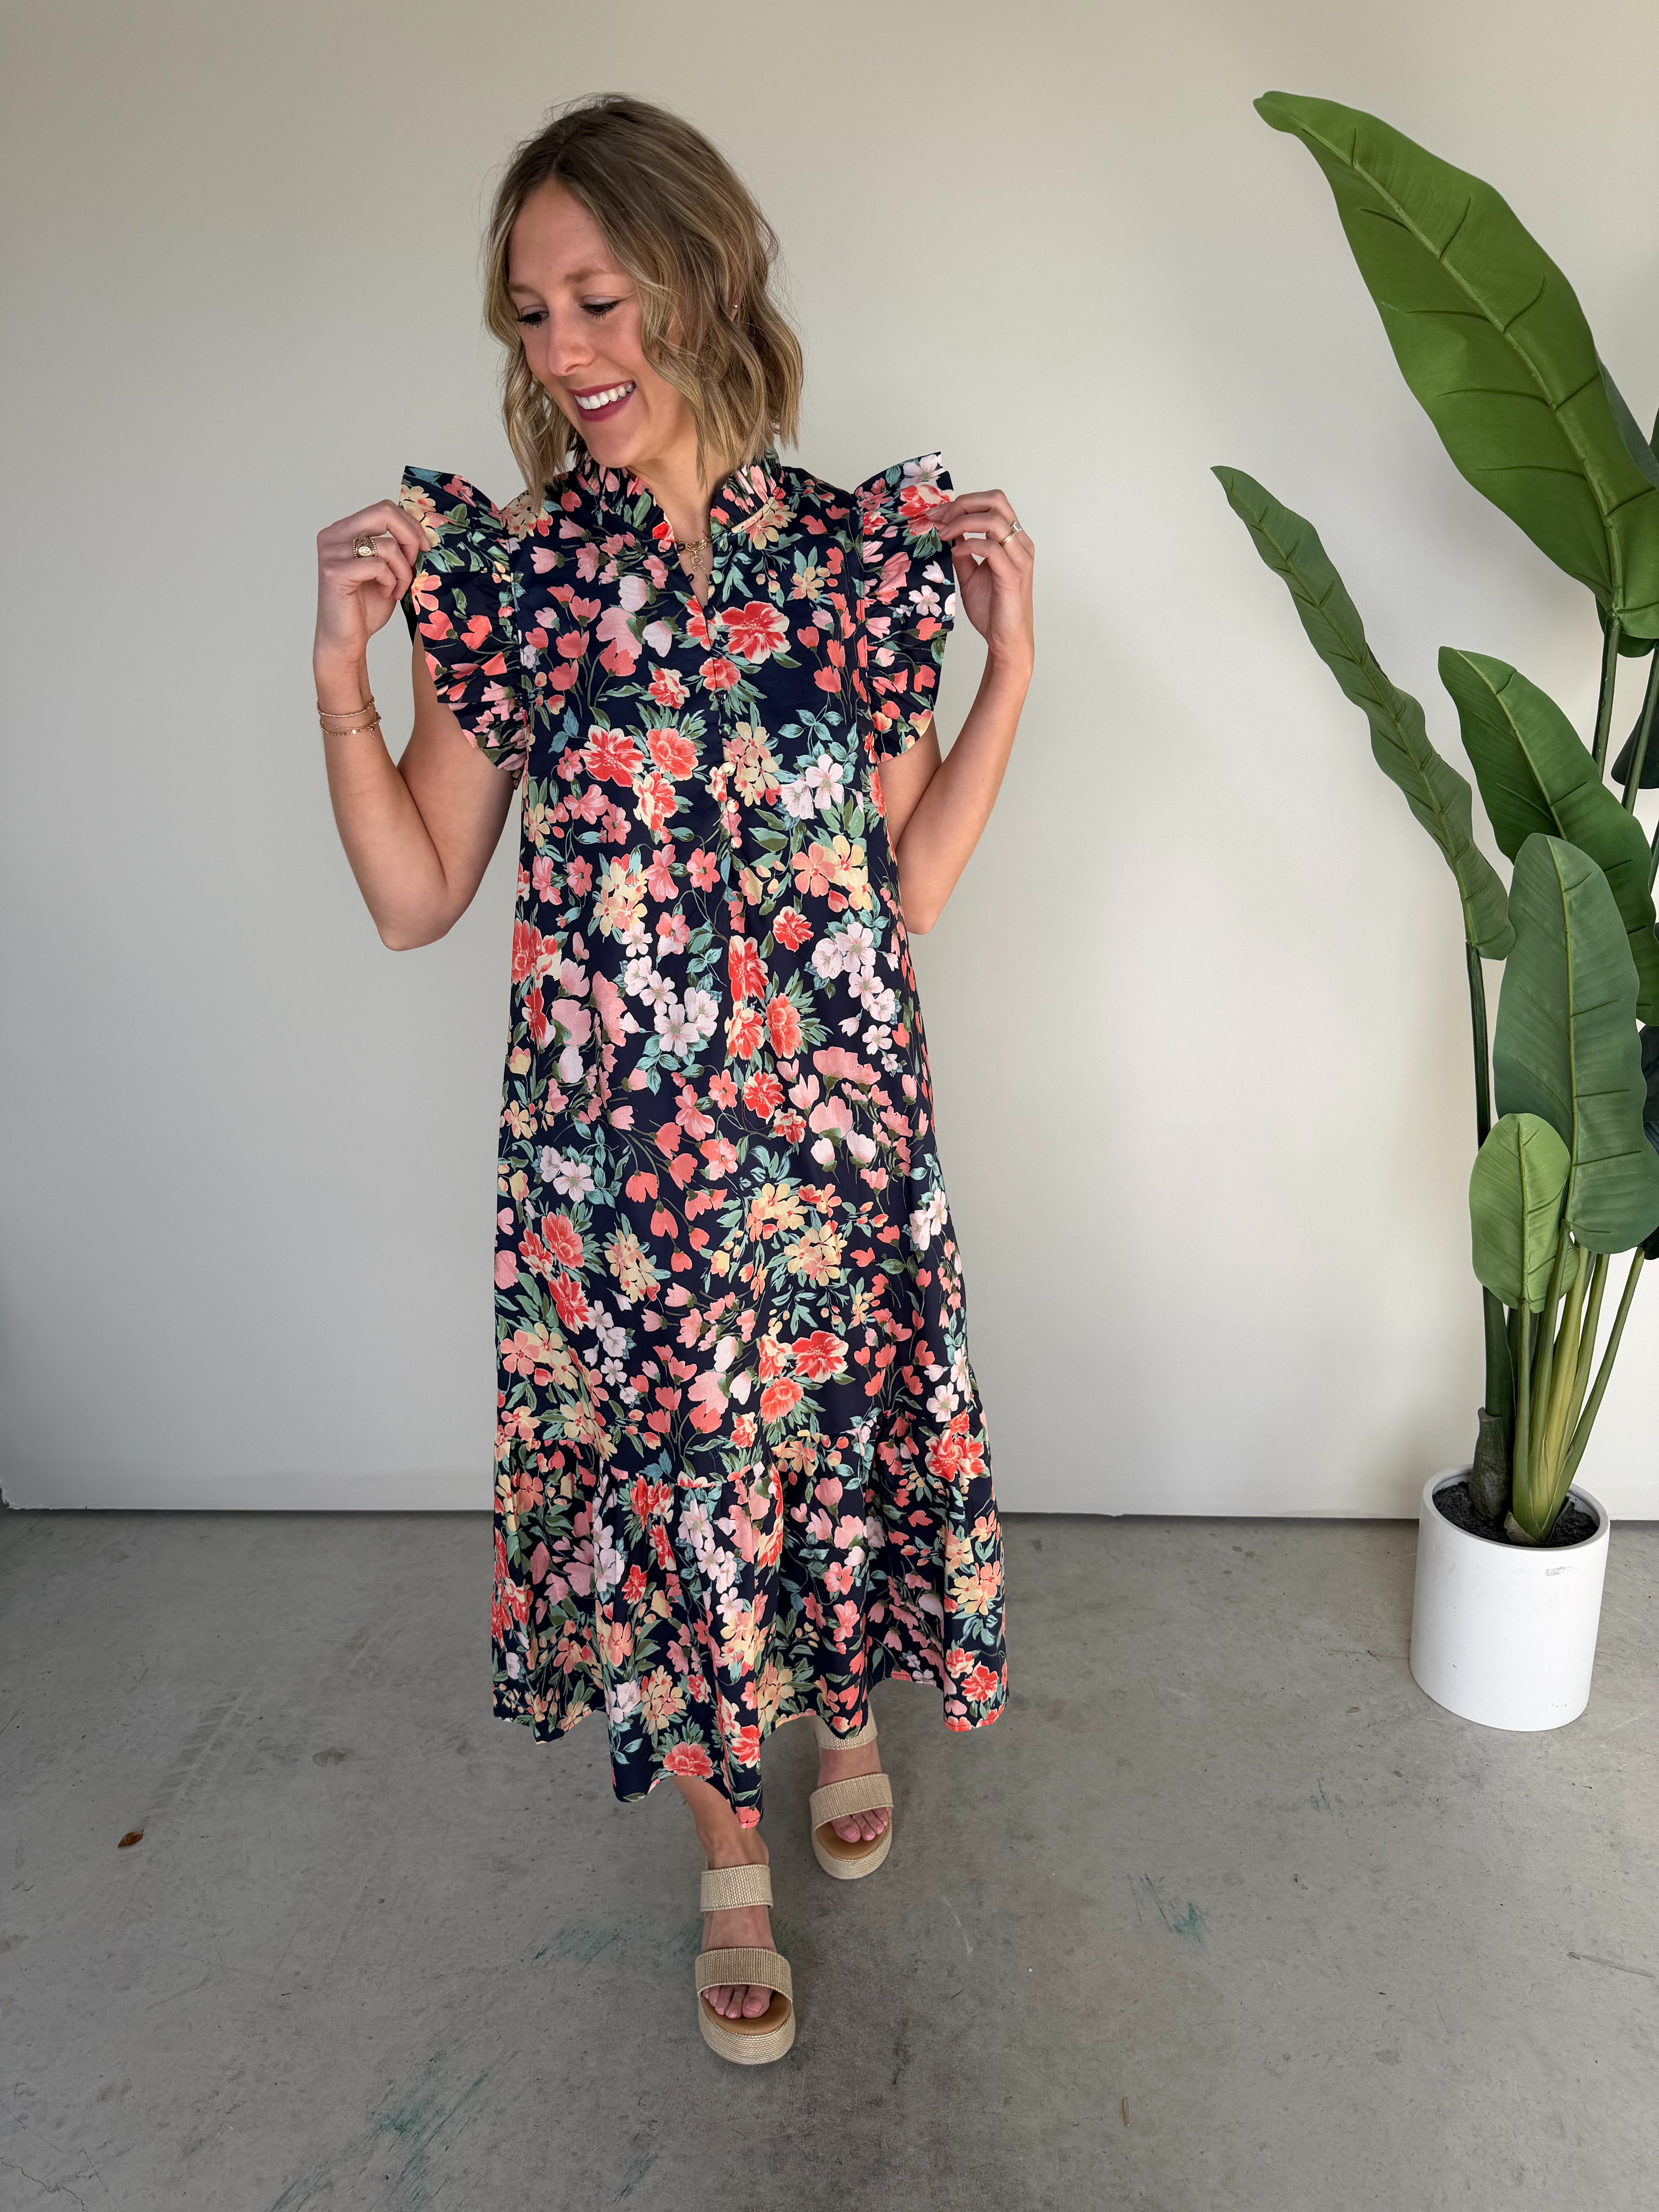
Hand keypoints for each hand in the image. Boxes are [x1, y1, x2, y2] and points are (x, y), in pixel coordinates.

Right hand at [314, 498, 426, 671]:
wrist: (345, 639)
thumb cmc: (365, 607)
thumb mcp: (388, 571)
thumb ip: (397, 548)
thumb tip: (424, 533)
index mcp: (343, 530)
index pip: (383, 509)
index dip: (410, 525)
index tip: (424, 547)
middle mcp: (332, 536)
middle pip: (383, 512)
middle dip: (410, 538)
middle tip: (416, 562)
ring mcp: (331, 552)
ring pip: (386, 545)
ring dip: (402, 571)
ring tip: (397, 589)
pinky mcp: (334, 572)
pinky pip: (378, 566)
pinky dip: (390, 581)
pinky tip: (386, 594)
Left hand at [930, 488, 1033, 679]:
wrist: (1005, 640)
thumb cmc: (992, 609)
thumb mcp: (970, 574)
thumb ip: (963, 551)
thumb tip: (947, 531)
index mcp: (1013, 540)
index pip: (993, 502)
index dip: (963, 502)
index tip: (938, 515)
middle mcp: (1020, 543)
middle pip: (996, 501)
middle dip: (963, 504)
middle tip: (939, 519)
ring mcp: (1019, 558)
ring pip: (994, 520)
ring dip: (962, 522)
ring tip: (943, 535)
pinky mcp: (1012, 576)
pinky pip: (991, 548)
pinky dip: (969, 546)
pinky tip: (955, 554)